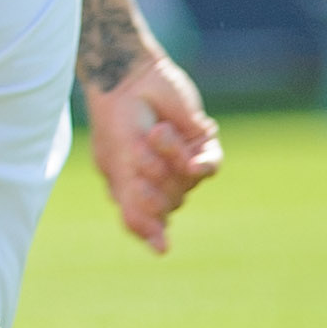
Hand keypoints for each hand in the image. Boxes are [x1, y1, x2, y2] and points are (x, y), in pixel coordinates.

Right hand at [84, 47, 221, 252]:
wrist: (131, 78)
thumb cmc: (117, 122)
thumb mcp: (118, 166)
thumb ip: (135, 207)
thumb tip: (162, 249)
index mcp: (131, 189)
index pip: (145, 223)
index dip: (149, 223)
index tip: (150, 220)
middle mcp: (158, 180)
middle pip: (169, 205)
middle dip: (155, 180)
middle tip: (140, 151)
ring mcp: (180, 163)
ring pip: (187, 184)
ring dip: (171, 159)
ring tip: (156, 132)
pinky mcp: (201, 144)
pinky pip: (209, 168)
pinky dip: (201, 164)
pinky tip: (191, 158)